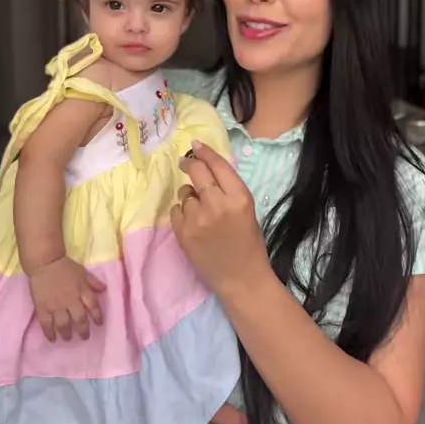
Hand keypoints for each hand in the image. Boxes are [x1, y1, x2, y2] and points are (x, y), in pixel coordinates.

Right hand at [28, 256, 104, 341]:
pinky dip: (50, 333)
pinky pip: (46, 324)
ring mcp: (56, 305)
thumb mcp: (83, 272)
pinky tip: (52, 339)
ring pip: (64, 324)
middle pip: (79, 319)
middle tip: (84, 337)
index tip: (99, 324)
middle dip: (83, 330)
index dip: (98, 316)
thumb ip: (93, 282)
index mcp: (82, 291)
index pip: (93, 306)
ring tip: (68, 338)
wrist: (45, 262)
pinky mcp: (43, 308)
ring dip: (67, 333)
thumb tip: (104, 289)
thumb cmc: (65, 266)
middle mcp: (71, 300)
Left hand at [171, 140, 269, 299]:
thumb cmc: (248, 243)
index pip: (217, 164)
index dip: (204, 151)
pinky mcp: (183, 233)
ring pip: (184, 193)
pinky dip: (182, 213)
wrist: (241, 278)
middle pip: (196, 171)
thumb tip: (205, 165)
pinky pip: (176, 210)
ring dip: (190, 196)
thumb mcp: (246, 209)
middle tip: (186, 163)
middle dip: (189, 164)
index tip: (195, 145)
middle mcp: (217, 204)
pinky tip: (194, 224)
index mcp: (239, 197)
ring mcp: (197, 219)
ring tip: (201, 212)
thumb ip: (228, 188)